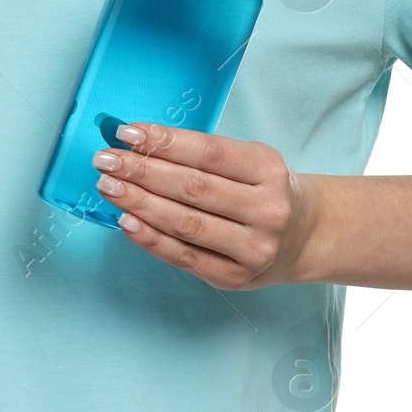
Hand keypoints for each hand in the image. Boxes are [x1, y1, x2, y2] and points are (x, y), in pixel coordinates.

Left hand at [90, 123, 320, 289]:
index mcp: (269, 170)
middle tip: (106, 160)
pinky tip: (127, 222)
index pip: (209, 153)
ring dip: (139, 204)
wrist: (305, 236)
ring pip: (185, 224)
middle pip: (192, 188)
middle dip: (142, 171)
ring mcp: (252, 249)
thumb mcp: (252, 160)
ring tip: (109, 187)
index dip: (165, 142)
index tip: (128, 133)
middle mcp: (266, 210)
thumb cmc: (266, 189)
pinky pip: (184, 257)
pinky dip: (151, 239)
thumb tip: (140, 145)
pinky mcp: (234, 278)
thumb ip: (204, 155)